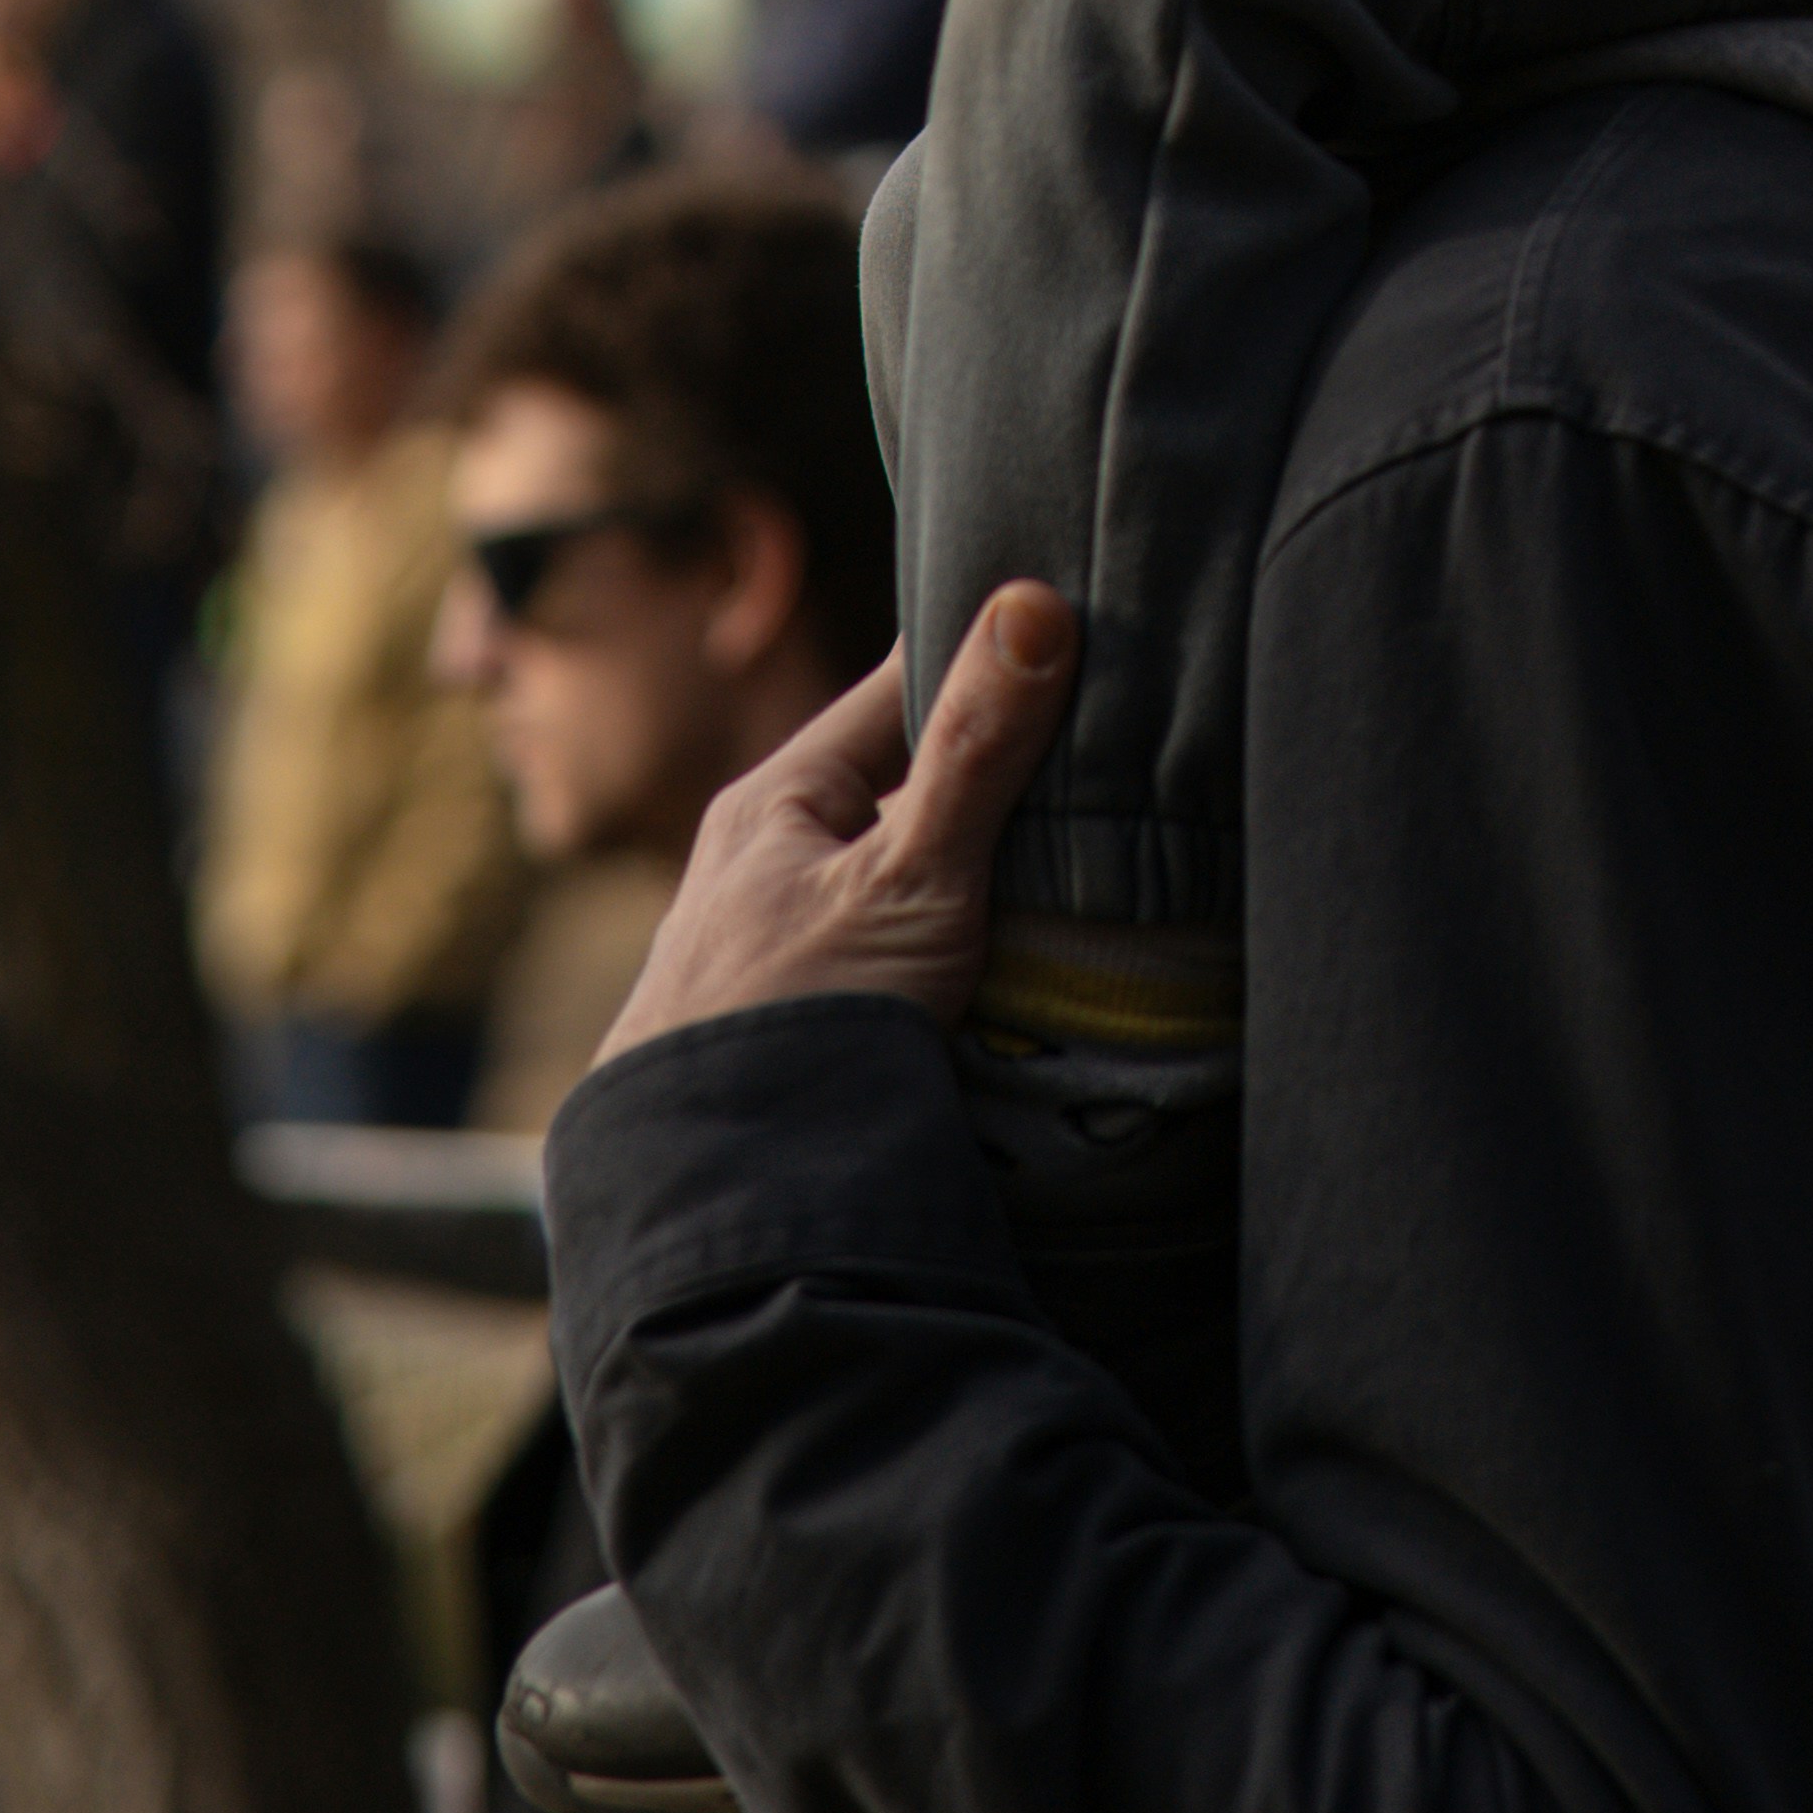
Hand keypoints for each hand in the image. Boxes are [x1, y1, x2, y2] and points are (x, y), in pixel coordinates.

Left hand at [586, 584, 1076, 1066]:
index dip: (987, 655)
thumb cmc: (795, 1027)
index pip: (900, 686)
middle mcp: (763, 858)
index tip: (1075, 623)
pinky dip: (942, 942)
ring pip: (892, 874)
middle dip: (989, 774)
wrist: (708, 1210)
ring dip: (967, 872)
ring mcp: (771, 944)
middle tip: (1104, 752)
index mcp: (776, 799)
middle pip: (902, 785)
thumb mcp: (909, 882)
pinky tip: (997, 961)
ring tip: (1074, 860)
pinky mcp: (788, 1023)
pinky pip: (882, 949)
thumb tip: (1035, 601)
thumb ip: (976, 752)